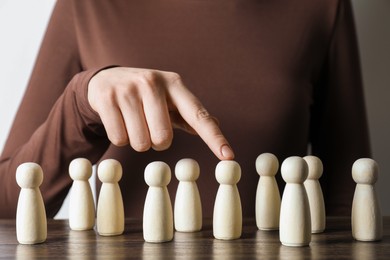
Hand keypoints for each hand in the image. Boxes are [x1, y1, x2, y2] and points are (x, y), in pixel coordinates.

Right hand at [87, 67, 233, 159]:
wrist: (106, 80)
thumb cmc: (145, 95)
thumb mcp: (169, 99)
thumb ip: (190, 114)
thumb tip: (217, 124)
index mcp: (175, 84)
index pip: (199, 115)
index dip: (214, 137)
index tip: (229, 156)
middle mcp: (153, 83)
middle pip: (163, 139)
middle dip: (157, 141)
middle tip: (149, 126)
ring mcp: (128, 90)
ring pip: (140, 142)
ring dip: (138, 141)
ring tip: (133, 121)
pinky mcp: (106, 98)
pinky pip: (119, 139)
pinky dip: (121, 138)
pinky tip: (118, 120)